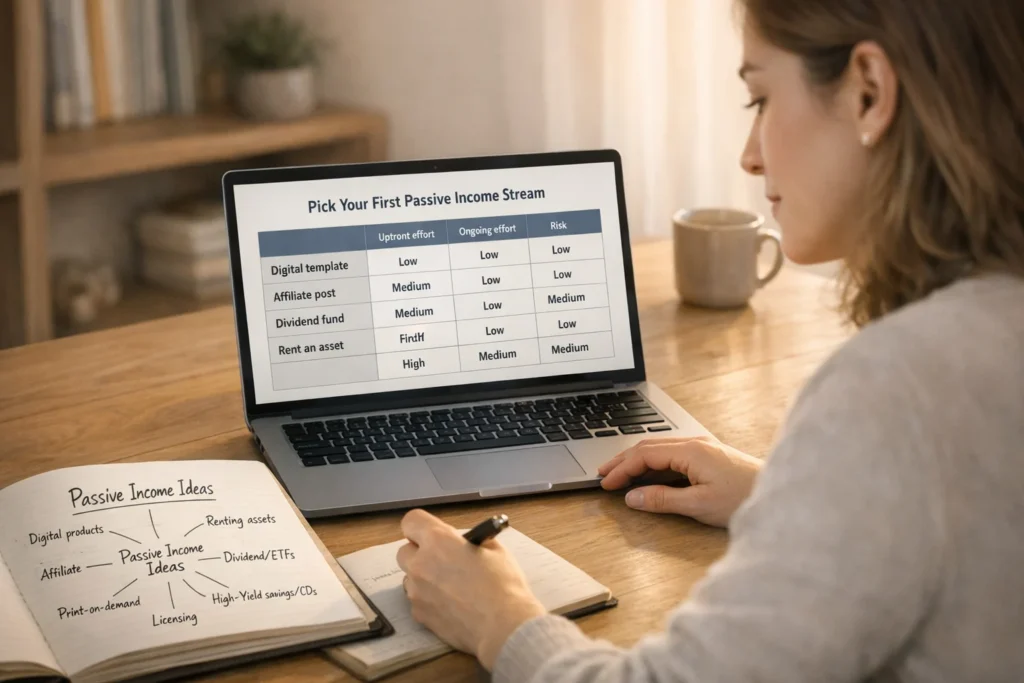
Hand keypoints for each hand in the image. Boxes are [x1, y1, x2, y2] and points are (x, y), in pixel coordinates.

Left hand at [396, 509, 545, 669]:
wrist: (503, 627)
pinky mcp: (419, 615)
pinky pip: (417, 601)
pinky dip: (429, 600)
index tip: (431, 533)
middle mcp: (421, 564)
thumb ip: (472, 542)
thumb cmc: (503, 586)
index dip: (420, 527)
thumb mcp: (495, 550)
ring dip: (424, 578)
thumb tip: (465, 543)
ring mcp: (417, 591)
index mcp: (438, 541)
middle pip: (404, 551)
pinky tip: (452, 605)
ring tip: (450, 587)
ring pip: (410, 578)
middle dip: (419, 553)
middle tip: (443, 560)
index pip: (411, 521)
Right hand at [598, 435, 762, 527]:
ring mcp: (702, 447)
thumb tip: (633, 498)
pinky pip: (672, 454)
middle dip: (622, 460)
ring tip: (619, 474)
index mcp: (690, 451)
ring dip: (636, 460)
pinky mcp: (709, 455)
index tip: (605, 484)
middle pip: (647, 446)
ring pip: (659, 448)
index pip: (644, 455)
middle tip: (602, 475)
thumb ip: (663, 500)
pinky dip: (653, 463)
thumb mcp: (699, 504)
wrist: (781, 494)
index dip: (621, 469)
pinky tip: (648, 474)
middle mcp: (694, 443)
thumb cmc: (744, 498)